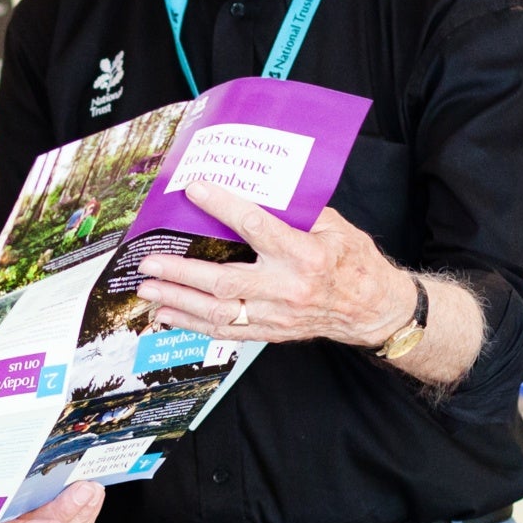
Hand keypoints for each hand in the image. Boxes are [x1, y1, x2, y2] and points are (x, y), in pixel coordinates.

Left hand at [131, 182, 410, 347]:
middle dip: (181, 272)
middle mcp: (288, 289)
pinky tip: (168, 315)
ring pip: (219, 313)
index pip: (257, 228)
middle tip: (149, 262)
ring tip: (148, 289)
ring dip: (178, 301)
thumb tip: (255, 190)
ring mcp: (278, 316)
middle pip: (225, 282)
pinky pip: (226, 331)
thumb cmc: (354, 262)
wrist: (375, 309)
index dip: (224, 207)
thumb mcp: (336, 226)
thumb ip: (296, 212)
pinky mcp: (272, 332)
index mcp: (305, 256)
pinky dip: (193, 325)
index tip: (196, 190)